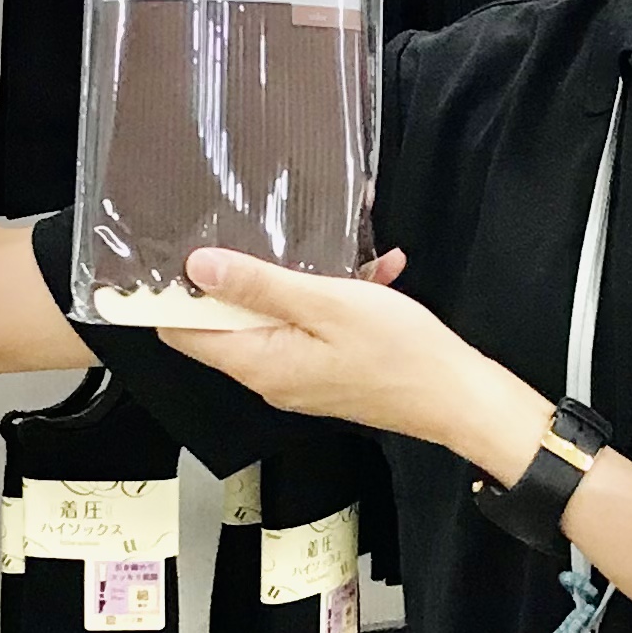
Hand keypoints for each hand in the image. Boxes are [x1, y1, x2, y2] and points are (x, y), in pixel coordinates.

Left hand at [166, 249, 544, 475]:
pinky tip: (369, 275)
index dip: (174, 293)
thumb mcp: (326, 303)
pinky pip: (308, 326)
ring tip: (335, 254)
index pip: (182, 332)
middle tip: (264, 235)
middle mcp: (269, 376)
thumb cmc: (399, 353)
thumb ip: (259, 285)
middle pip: (225, 321)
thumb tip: (198, 268)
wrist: (458, 397)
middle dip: (242, 275)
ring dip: (296, 280)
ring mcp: (297, 376)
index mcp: (259, 362)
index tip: (181, 250)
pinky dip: (329, 298)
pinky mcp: (324, 371)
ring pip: (273, 317)